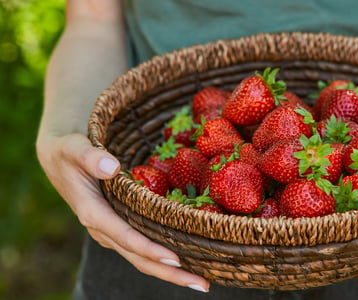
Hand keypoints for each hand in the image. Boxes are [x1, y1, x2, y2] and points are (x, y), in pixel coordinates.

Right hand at [36, 133, 209, 292]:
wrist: (59, 160)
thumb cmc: (68, 152)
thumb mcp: (74, 149)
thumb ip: (91, 157)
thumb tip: (112, 168)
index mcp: (93, 213)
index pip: (126, 237)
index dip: (150, 249)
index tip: (176, 260)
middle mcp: (103, 229)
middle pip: (139, 258)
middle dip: (170, 273)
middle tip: (203, 285)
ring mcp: (111, 232)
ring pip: (142, 258)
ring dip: (170, 272)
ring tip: (201, 281)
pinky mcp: (119, 228)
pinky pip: (142, 248)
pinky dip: (162, 257)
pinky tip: (187, 259)